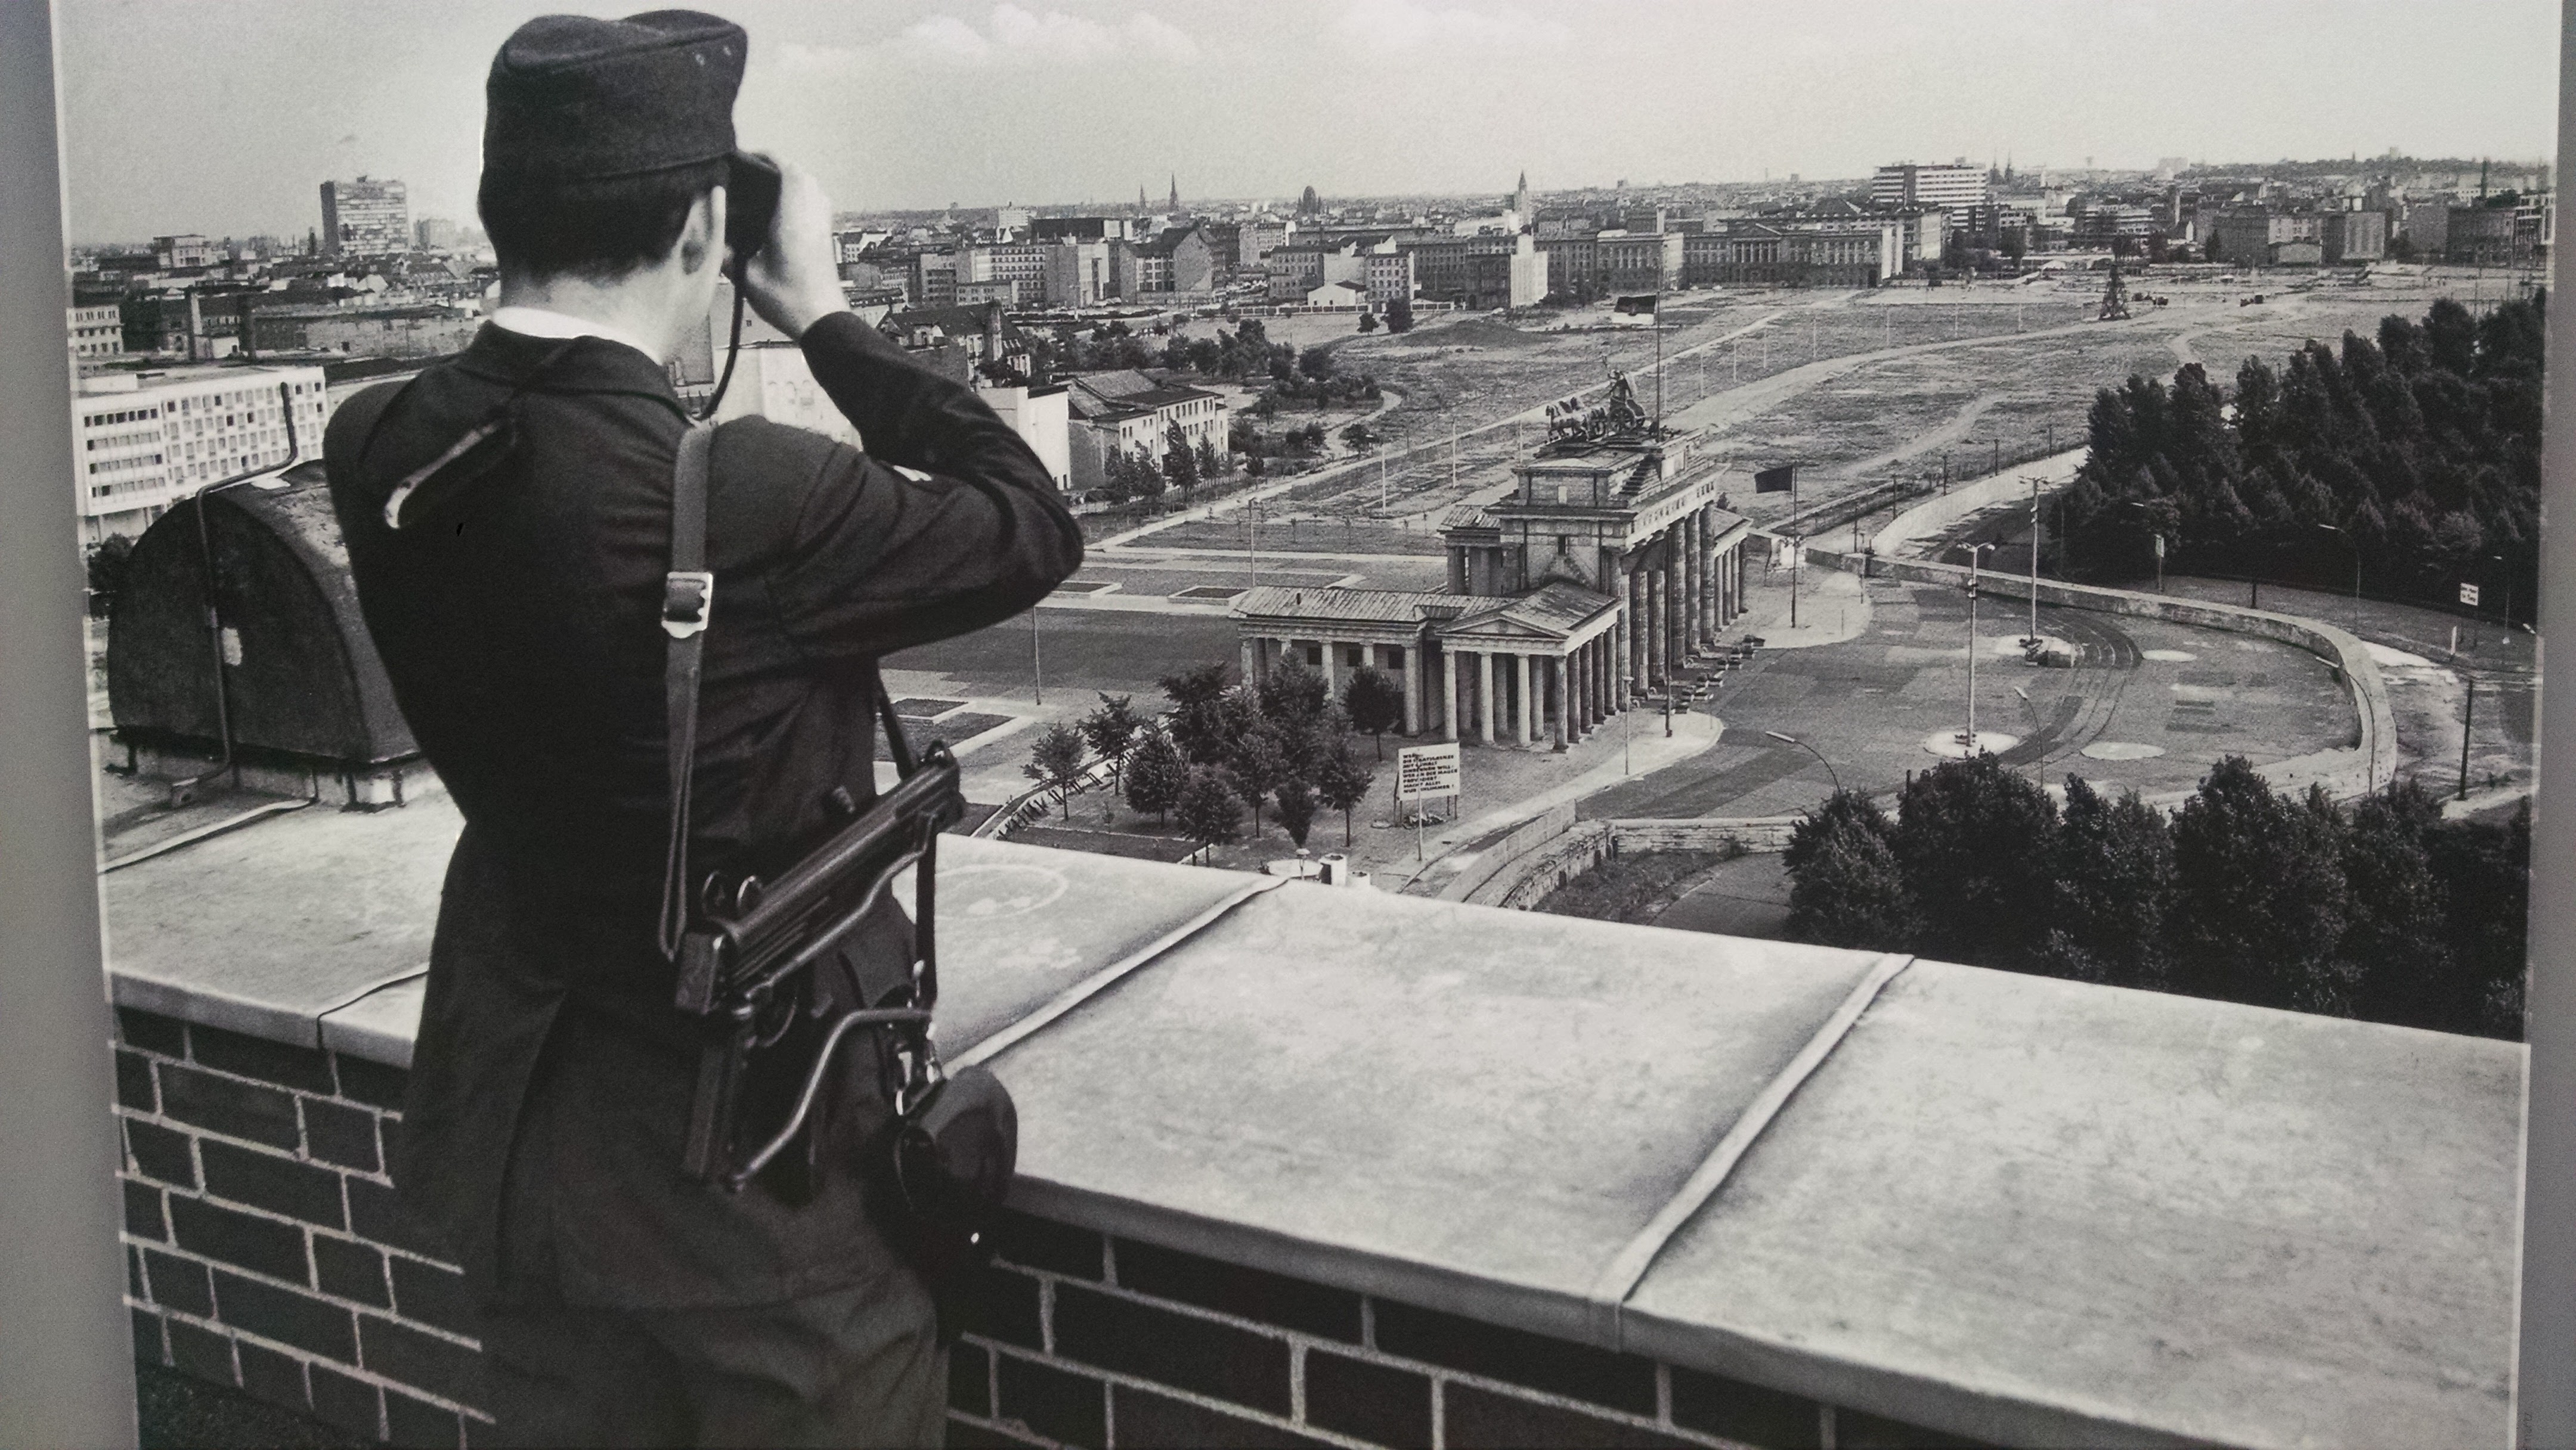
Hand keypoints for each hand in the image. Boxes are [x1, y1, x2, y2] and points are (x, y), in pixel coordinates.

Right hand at [737, 158, 846, 340]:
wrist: (822, 321)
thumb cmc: (789, 298)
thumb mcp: (747, 275)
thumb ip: (725, 251)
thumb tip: (708, 234)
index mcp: (792, 213)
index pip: (781, 165)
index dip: (761, 157)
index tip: (742, 158)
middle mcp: (812, 210)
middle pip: (796, 172)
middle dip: (772, 169)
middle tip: (747, 175)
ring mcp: (823, 221)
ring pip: (808, 186)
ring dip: (788, 183)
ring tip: (761, 191)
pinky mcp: (826, 233)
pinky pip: (814, 202)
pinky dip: (798, 199)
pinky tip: (778, 213)